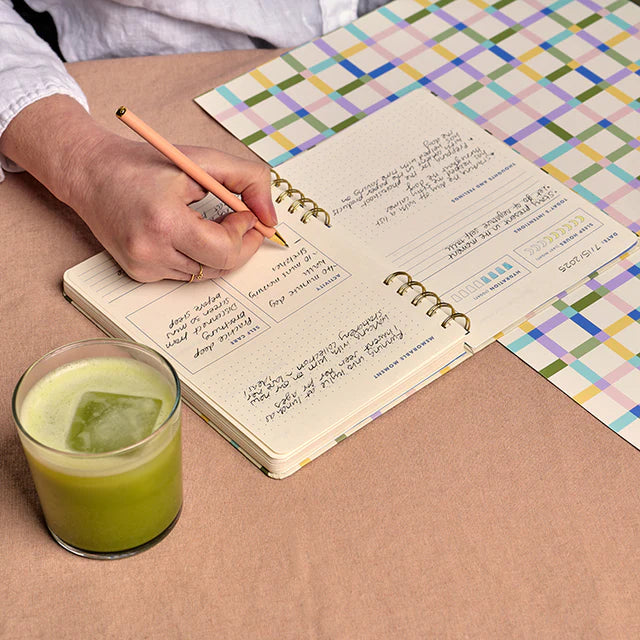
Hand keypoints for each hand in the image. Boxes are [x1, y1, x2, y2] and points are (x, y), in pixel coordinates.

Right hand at [0, 95, 276, 281]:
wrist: (90, 174)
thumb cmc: (145, 164)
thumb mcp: (201, 159)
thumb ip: (247, 179)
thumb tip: (271, 217)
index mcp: (164, 221)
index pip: (225, 250)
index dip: (246, 235)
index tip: (250, 215)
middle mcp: (150, 251)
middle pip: (219, 267)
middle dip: (241, 246)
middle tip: (245, 223)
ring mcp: (143, 267)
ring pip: (205, 274)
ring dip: (219, 251)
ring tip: (212, 222)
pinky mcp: (139, 274)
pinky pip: (186, 273)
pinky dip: (197, 256)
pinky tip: (188, 233)